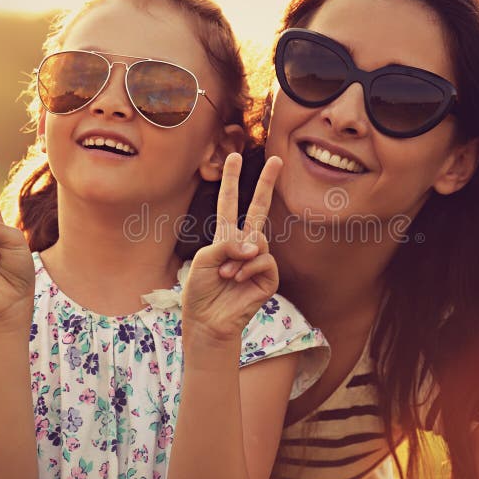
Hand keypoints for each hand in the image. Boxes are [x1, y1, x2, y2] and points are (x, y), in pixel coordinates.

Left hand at [181, 153, 282, 341]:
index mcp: (225, 237)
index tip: (234, 157)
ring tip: (226, 276)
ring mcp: (258, 260)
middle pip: (259, 208)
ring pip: (258, 240)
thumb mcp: (204, 259)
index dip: (232, 180)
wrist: (207, 321)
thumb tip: (254, 245)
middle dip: (267, 183)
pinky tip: (238, 282)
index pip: (230, 203)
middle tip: (277, 159)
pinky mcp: (268, 277)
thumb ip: (226, 244)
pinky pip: (263, 260)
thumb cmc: (200, 291)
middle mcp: (245, 245)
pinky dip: (248, 269)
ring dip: (238, 258)